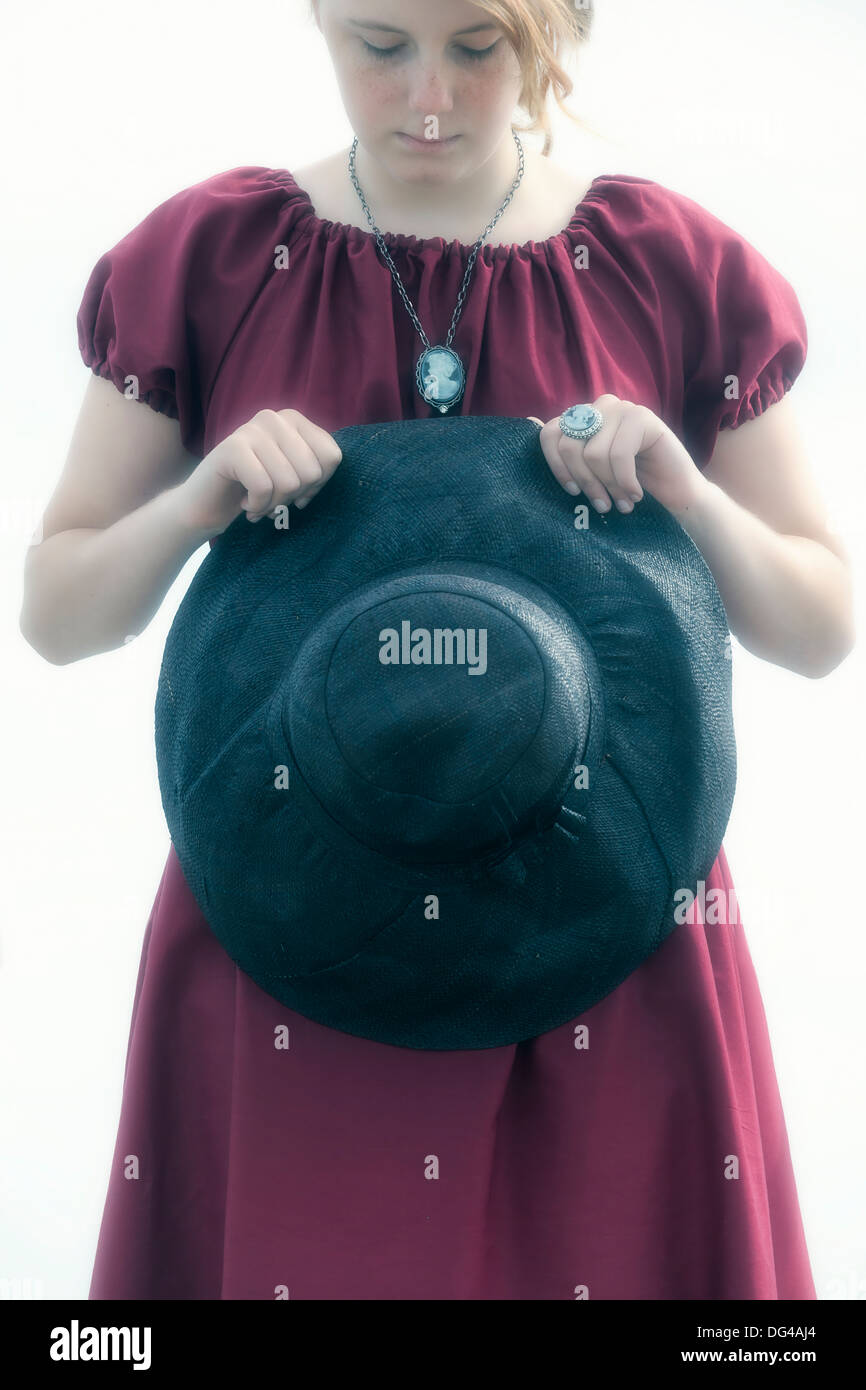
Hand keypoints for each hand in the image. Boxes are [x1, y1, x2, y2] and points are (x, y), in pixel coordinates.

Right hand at [176, 408, 342, 538]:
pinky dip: (257, 506)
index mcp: (295, 420)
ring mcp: (252, 429)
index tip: (297, 493)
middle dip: (293, 497)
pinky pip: (264, 488)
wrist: (205, 505)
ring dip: (273, 504)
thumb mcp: (293, 476)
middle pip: (312, 472)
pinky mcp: (233, 447)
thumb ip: (315, 468)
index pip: (332, 456)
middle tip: (272, 498)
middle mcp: (274, 417)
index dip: (318, 486)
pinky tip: (245, 503)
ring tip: (258, 501)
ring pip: (289, 483)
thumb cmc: (255, 492)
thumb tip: (324, 474)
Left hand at [528, 395, 705, 516]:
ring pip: (593, 454)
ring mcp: (621, 409)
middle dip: (585, 482)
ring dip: (608, 486)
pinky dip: (625, 482)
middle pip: (569, 446)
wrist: (676, 496)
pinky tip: (635, 495)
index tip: (572, 492)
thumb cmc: (629, 488)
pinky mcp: (643, 418)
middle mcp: (598, 408)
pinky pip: (618, 455)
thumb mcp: (591, 473)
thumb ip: (567, 453)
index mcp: (582, 419)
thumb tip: (529, 421)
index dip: (556, 467)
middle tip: (603, 505)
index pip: (549, 434)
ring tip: (623, 502)